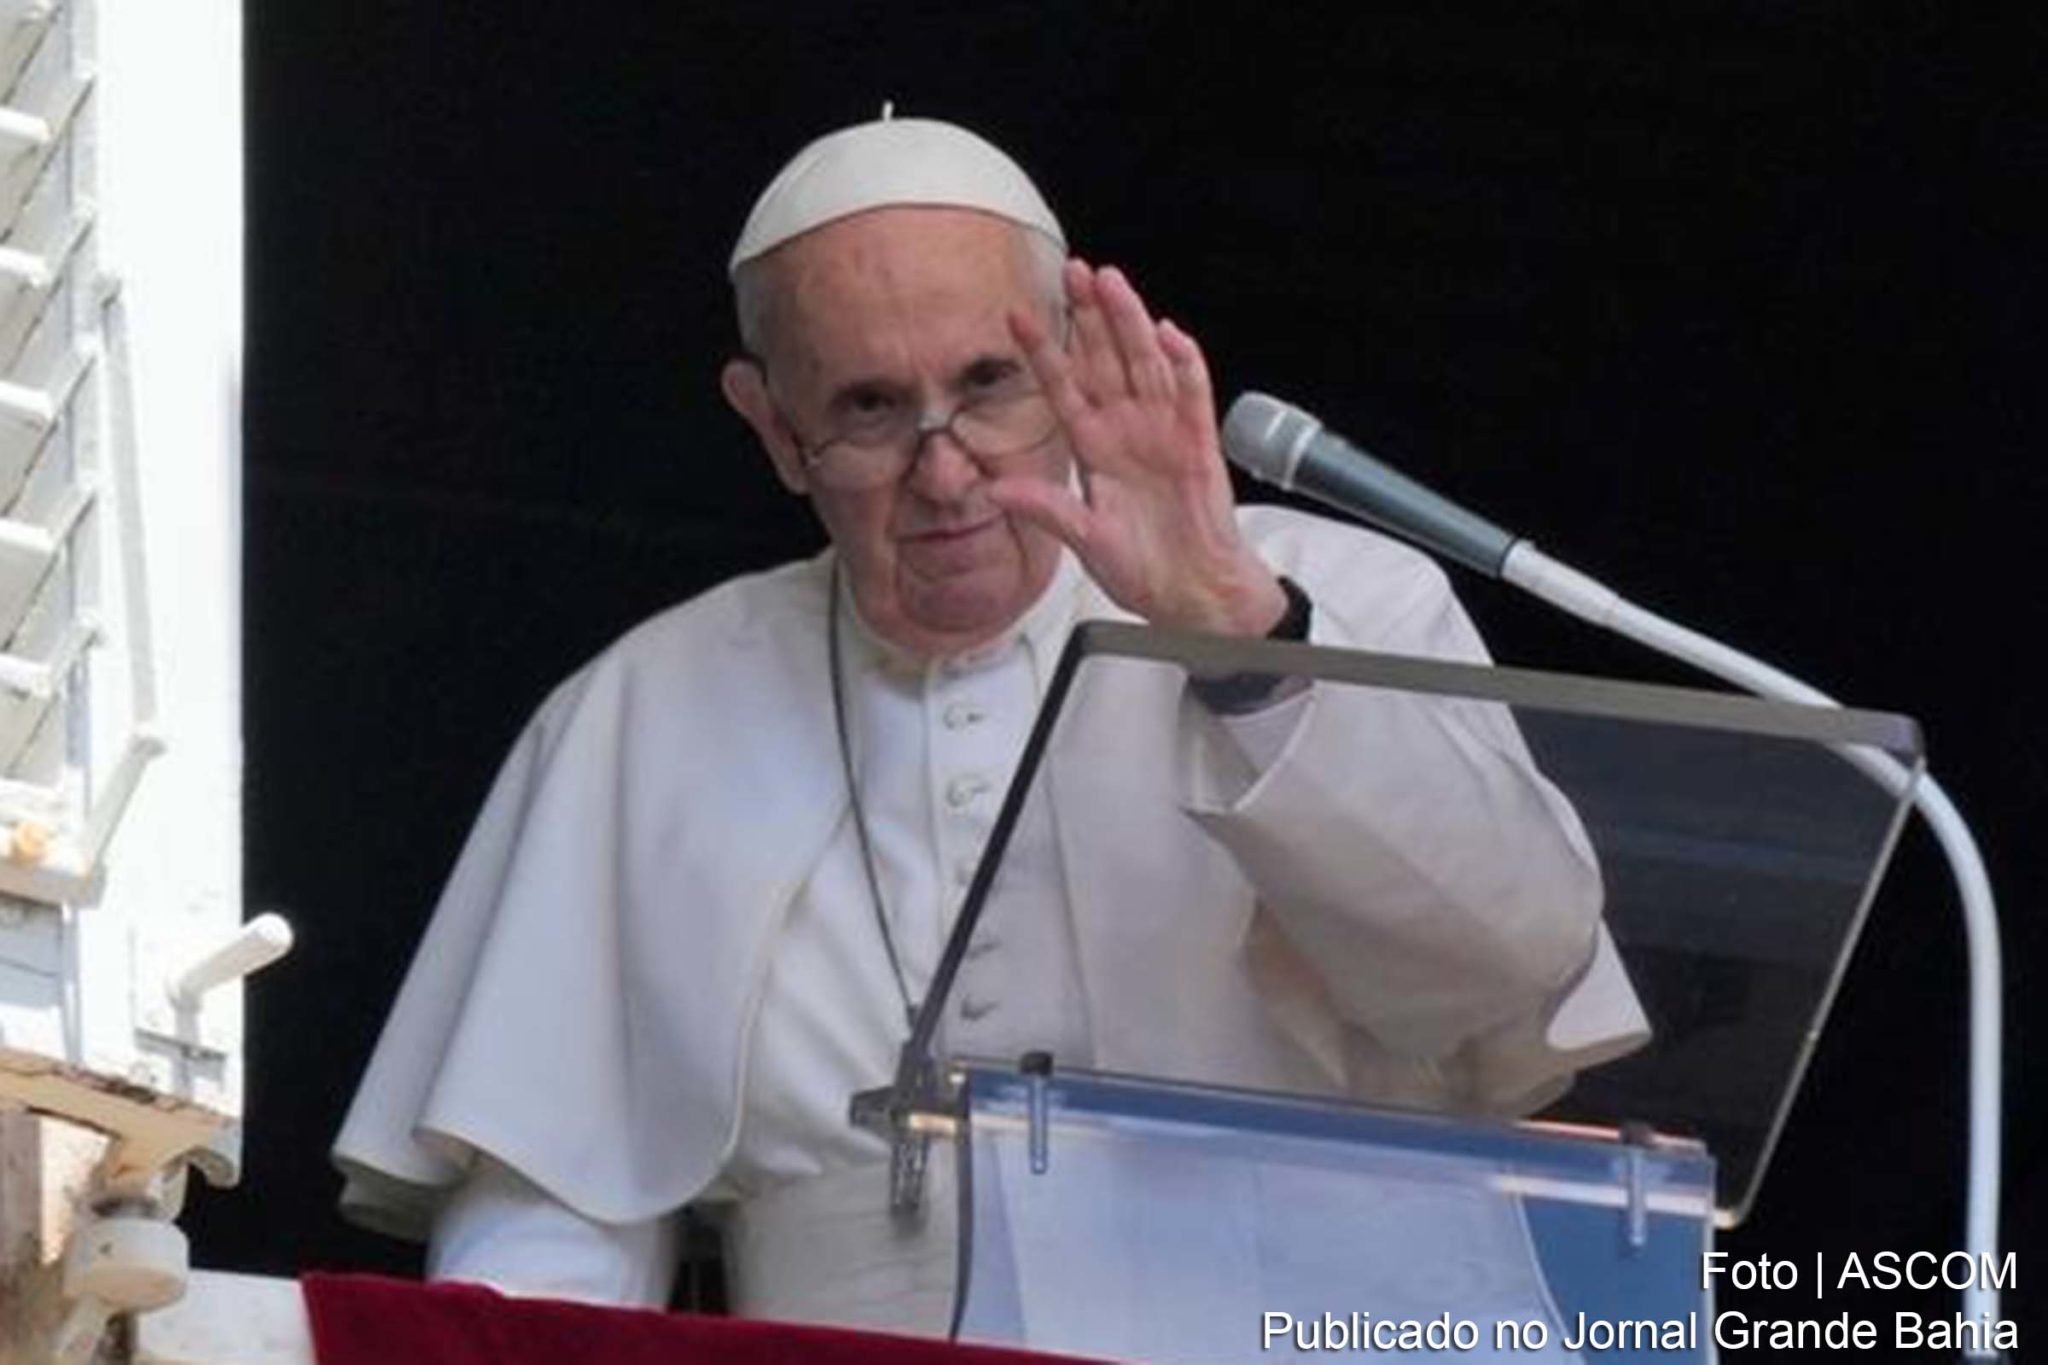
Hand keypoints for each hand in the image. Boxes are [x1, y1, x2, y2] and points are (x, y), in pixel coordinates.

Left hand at [994, 260, 1287, 636]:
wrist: (1194, 593)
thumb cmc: (1144, 567)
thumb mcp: (1084, 539)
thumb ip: (1046, 509)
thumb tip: (995, 491)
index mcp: (1095, 448)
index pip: (1063, 387)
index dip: (1042, 351)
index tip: (1018, 316)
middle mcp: (1127, 430)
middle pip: (1104, 360)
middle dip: (1088, 315)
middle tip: (1072, 271)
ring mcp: (1164, 431)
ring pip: (1144, 363)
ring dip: (1129, 322)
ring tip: (1111, 283)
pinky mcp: (1199, 443)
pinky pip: (1192, 394)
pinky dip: (1184, 364)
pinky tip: (1168, 334)